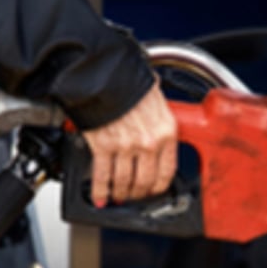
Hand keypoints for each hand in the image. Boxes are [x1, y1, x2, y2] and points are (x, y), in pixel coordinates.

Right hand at [81, 80, 176, 204]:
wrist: (107, 71)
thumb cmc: (132, 82)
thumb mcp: (157, 103)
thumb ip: (159, 124)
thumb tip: (157, 136)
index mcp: (167, 132)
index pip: (167, 171)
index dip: (158, 186)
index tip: (153, 190)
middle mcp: (149, 142)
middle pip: (145, 181)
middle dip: (137, 193)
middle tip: (132, 196)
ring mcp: (126, 146)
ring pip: (124, 182)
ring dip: (119, 193)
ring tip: (117, 196)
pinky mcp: (104, 145)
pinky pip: (102, 175)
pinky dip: (100, 190)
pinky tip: (99, 196)